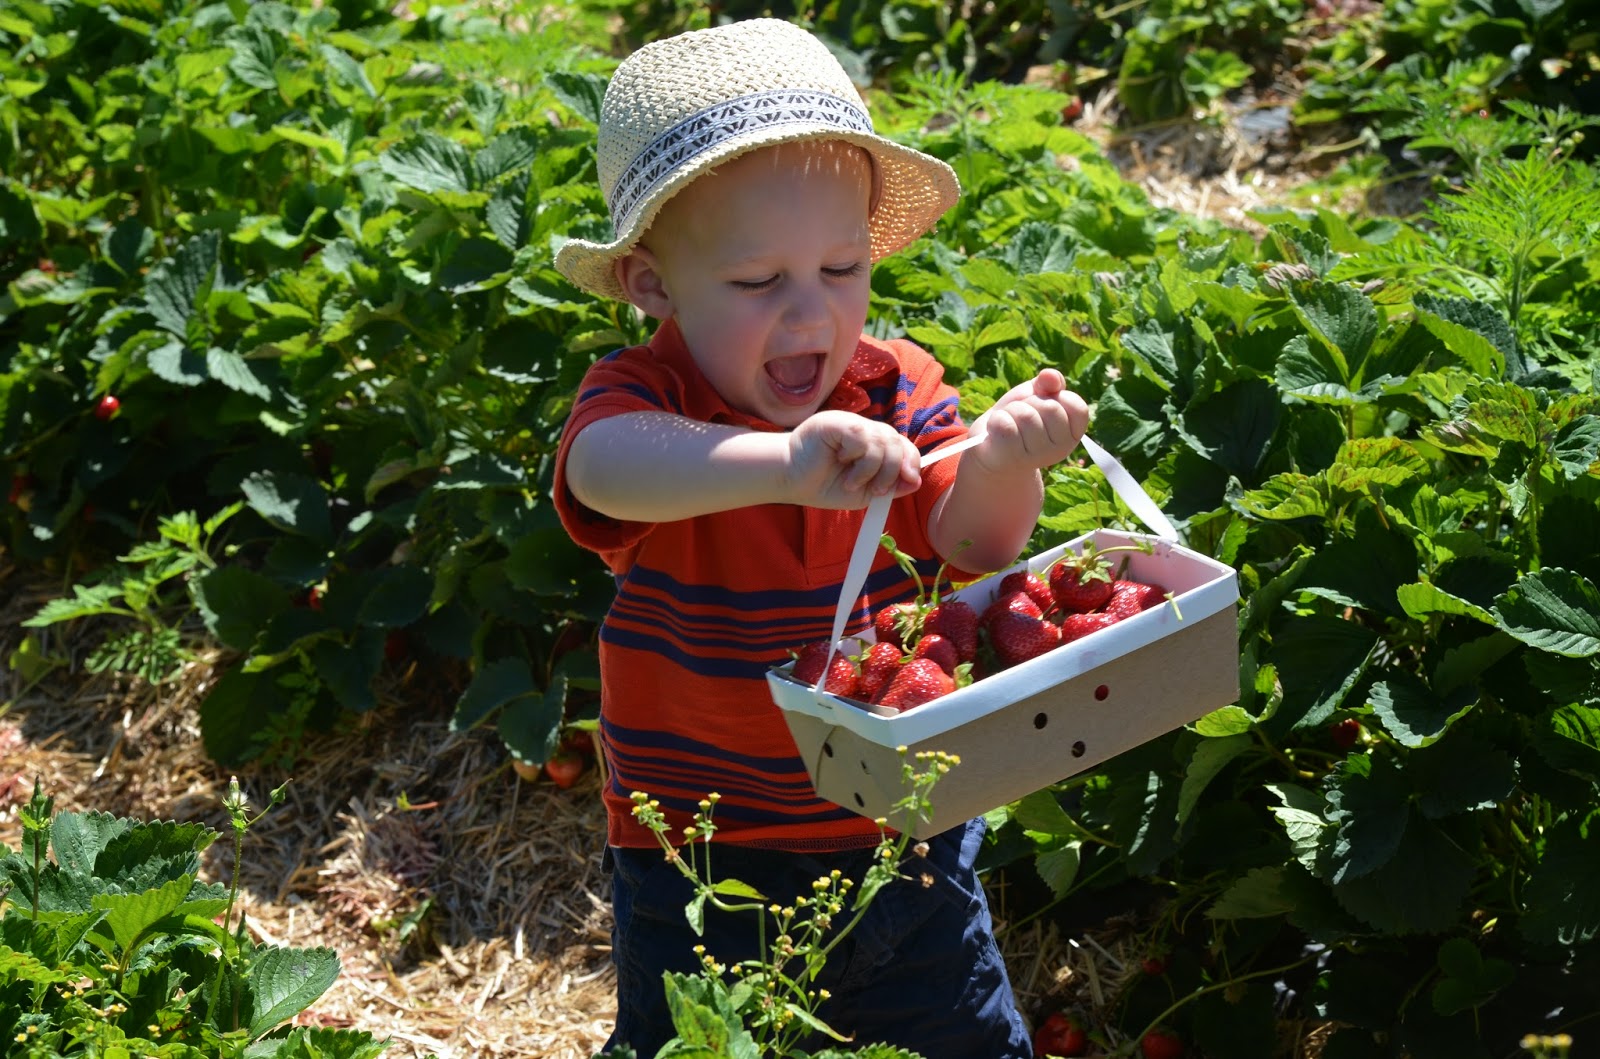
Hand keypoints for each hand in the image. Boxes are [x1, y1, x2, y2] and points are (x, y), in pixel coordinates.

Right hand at [784, 410, 921, 508]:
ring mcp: (851, 423)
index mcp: (875, 445)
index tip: (910, 480)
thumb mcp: (864, 493)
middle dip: (892, 470)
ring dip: (870, 469)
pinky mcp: (836, 421)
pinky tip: (840, 462)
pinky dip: (855, 456)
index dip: (911, 462)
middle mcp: (866, 431)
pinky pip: (860, 436)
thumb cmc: (824, 485)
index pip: (905, 446)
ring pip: (880, 440)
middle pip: (896, 442)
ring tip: (851, 483)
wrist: (792, 481)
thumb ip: (890, 487)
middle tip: (876, 490)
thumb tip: (915, 481)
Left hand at [967, 369, 1088, 475]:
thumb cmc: (1019, 415)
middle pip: (1050, 408)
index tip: (1045, 403)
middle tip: (1022, 414)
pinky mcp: (1014, 459)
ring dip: (1011, 411)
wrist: (991, 442)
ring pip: (1025, 415)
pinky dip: (997, 419)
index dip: (1058, 397)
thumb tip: (1050, 375)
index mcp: (1072, 434)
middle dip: (1030, 402)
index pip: (1078, 407)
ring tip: (1009, 422)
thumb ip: (1048, 383)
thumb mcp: (1037, 394)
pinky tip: (997, 430)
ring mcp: (1038, 457)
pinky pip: (1006, 426)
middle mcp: (1061, 449)